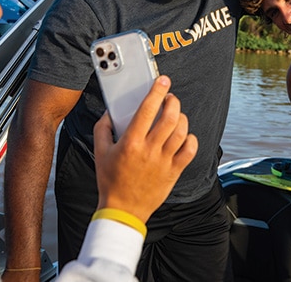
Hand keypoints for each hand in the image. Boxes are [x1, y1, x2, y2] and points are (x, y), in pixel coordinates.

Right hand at [93, 75, 197, 222]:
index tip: (162, 81)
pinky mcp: (174, 172)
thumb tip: (110, 112)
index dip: (157, 92)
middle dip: (173, 101)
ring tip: (176, 114)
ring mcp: (163, 162)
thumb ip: (103, 128)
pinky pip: (189, 151)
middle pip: (169, 118)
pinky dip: (190, 139)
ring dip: (181, 118)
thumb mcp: (100, 152)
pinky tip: (184, 135)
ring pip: (181, 132)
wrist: (123, 210)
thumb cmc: (110, 181)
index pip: (147, 110)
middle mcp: (149, 150)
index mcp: (130, 143)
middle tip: (170, 97)